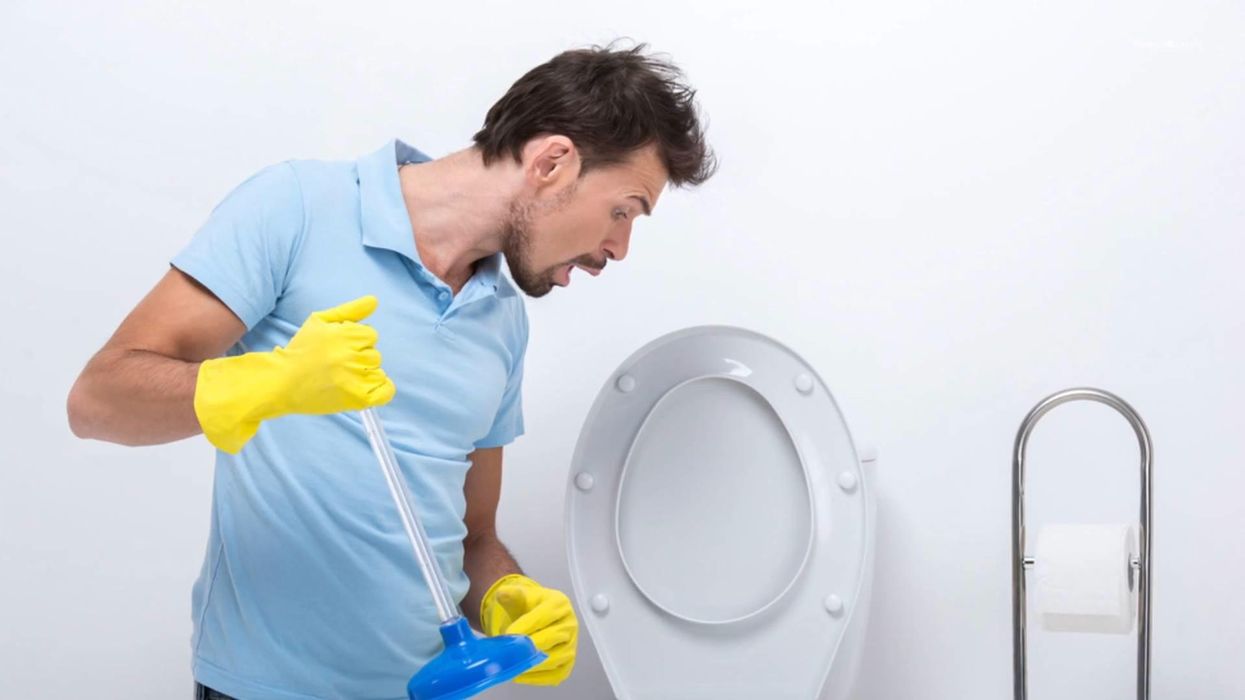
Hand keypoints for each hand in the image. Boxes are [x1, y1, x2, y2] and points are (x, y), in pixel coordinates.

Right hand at [194, 295, 394, 452]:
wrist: (281, 382)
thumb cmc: (300, 350)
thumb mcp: (319, 321)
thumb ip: (350, 310)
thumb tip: (374, 300)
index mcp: (345, 334)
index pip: (370, 334)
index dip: (355, 341)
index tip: (339, 348)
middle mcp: (352, 355)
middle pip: (374, 354)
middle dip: (358, 358)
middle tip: (336, 365)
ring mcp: (356, 378)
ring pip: (377, 371)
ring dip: (364, 375)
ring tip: (341, 378)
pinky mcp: (356, 398)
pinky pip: (385, 392)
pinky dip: (380, 391)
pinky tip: (363, 389)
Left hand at [480, 574, 577, 685]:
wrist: (535, 618)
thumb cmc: (529, 608)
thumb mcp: (519, 596)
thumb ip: (511, 594)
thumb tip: (502, 593)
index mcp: (560, 604)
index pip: (545, 615)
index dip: (526, 625)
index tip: (510, 633)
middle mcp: (570, 624)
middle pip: (552, 637)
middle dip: (529, 645)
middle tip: (511, 650)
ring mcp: (571, 645)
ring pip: (555, 658)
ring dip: (533, 663)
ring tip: (514, 662)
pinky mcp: (567, 663)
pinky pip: (556, 675)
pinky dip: (538, 677)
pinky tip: (521, 673)